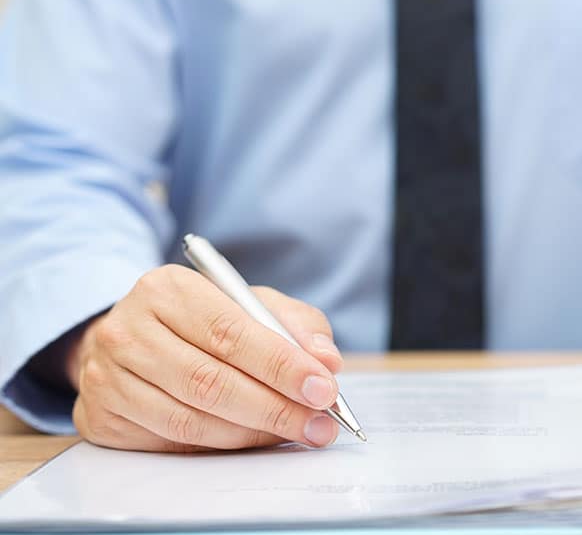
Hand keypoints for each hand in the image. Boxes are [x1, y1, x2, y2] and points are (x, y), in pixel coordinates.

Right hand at [67, 264, 344, 451]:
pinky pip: (171, 443)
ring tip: (297, 433)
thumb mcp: (252, 305)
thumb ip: (296, 326)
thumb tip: (327, 361)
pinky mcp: (101, 417)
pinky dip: (221, 446)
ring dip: (253, 433)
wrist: (131, 340)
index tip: (324, 388)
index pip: (230, 332)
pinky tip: (253, 439)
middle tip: (320, 424)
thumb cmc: (203, 322)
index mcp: (167, 289)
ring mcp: (107, 376)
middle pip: (210, 381)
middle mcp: (128, 330)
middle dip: (275, 408)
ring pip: (191, 419)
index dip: (281, 365)